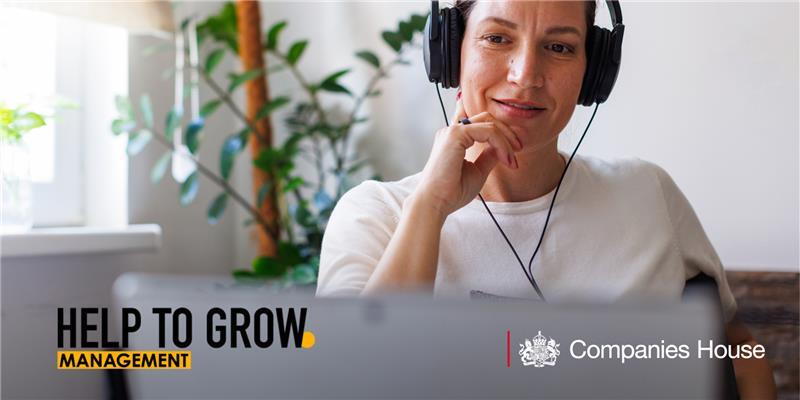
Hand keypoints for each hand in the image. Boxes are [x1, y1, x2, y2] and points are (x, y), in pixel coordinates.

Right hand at [411, 97, 521, 217]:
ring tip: (511, 160)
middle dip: (507, 132)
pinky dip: (501, 144)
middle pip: (487, 118)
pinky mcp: (456, 135)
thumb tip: (502, 149)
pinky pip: (488, 131)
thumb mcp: (477, 171)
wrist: (436, 202)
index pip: (481, 125)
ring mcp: (452, 131)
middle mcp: (451, 132)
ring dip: (506, 141)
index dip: (501, 134)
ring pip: (490, 124)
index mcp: (454, 139)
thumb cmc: (451, 192)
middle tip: (518, 149)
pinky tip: (505, 159)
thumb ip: (488, 157)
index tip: (513, 152)